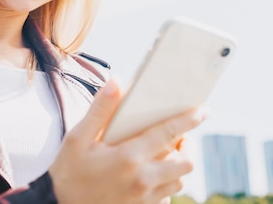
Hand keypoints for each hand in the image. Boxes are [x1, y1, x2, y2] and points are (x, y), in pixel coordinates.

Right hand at [49, 80, 206, 203]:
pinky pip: (168, 197)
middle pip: (186, 161)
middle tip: (183, 136)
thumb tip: (118, 81)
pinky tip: (154, 175)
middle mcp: (143, 179)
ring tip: (170, 153)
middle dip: (190, 146)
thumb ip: (100, 109)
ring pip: (180, 181)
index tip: (204, 110)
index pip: (169, 133)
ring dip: (179, 166)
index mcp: (129, 156)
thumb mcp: (78, 138)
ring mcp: (144, 199)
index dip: (189, 120)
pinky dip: (168, 184)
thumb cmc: (68, 172)